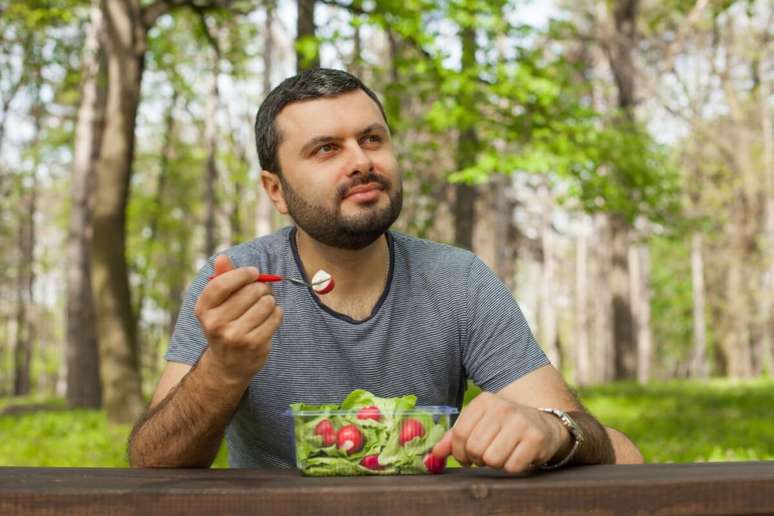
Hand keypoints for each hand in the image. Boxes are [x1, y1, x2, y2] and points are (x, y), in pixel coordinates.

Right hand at [195, 255, 282, 383]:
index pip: (222, 283)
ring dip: (270, 302)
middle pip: (251, 291)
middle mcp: (215, 324)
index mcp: (203, 309)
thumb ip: (221, 279)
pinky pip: (276, 317)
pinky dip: (277, 314)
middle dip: (261, 288)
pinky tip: (269, 319)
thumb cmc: (225, 325)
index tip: (254, 272)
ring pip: (266, 303)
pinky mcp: (254, 345)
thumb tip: (222, 257)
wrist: (227, 365)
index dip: (243, 274)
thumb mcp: (217, 305)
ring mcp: (235, 336)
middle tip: (260, 294)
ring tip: (263, 308)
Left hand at [431, 392, 569, 473]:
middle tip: (486, 455)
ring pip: (493, 459)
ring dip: (495, 464)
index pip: (460, 434)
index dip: (459, 453)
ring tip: (502, 453)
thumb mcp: (479, 424)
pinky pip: (512, 466)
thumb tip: (433, 454)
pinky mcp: (535, 438)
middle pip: (475, 448)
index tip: (465, 457)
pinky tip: (517, 455)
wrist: (543, 425)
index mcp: (484, 401)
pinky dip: (512, 467)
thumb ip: (454, 438)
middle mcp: (502, 407)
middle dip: (478, 459)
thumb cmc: (504, 427)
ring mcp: (521, 421)